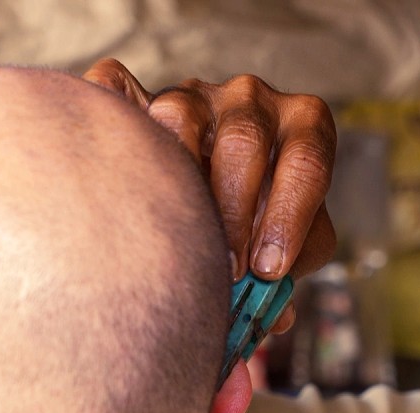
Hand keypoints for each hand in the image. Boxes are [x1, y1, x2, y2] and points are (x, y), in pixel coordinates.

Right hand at [83, 58, 336, 284]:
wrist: (210, 200)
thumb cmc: (256, 228)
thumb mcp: (286, 249)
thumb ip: (287, 278)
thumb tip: (273, 318)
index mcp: (301, 127)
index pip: (308, 159)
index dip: (291, 216)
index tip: (268, 270)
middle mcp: (248, 100)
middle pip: (245, 138)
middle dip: (235, 211)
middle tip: (224, 269)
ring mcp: (191, 93)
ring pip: (179, 112)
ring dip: (178, 181)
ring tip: (174, 236)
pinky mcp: (136, 92)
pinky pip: (115, 86)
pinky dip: (110, 116)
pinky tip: (111, 166)